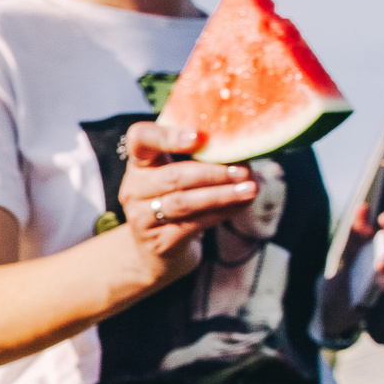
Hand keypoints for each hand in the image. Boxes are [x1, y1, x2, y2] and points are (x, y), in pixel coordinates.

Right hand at [115, 125, 257, 286]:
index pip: (141, 139)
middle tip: (244, 171)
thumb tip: (240, 145)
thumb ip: (198, 155)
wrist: (158, 247)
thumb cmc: (175, 198)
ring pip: (183, 203)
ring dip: (221, 195)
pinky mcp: (157, 241)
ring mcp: (141, 218)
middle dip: (212, 173)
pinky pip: (192, 225)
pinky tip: (240, 205)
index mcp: (139, 163)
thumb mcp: (177, 173)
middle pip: (172, 176)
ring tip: (250, 189)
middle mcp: (133, 189)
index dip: (167, 136)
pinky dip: (220, 214)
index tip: (198, 137)